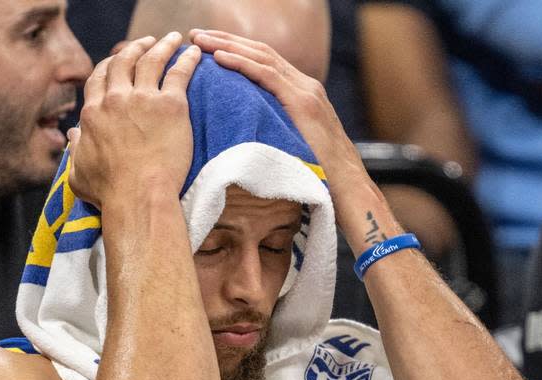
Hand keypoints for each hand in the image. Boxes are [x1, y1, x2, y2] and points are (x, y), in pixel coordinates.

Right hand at [67, 32, 201, 207]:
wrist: (138, 197)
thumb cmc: (109, 193)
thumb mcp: (78, 174)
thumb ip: (75, 151)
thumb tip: (72, 135)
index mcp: (93, 113)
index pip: (99, 78)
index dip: (109, 65)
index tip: (117, 61)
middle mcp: (115, 100)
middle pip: (123, 61)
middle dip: (134, 48)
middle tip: (146, 43)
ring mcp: (143, 100)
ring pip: (151, 60)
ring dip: (161, 45)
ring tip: (170, 38)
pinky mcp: (171, 106)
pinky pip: (179, 73)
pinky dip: (187, 59)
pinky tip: (195, 52)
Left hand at [189, 29, 367, 188]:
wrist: (346, 183)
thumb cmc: (317, 172)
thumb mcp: (290, 142)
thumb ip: (274, 128)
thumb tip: (246, 134)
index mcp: (300, 91)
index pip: (263, 60)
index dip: (235, 49)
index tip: (207, 46)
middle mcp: (304, 84)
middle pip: (260, 51)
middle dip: (226, 40)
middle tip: (195, 35)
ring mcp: (305, 91)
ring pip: (261, 56)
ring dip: (227, 45)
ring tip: (199, 40)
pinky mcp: (302, 102)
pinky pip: (267, 76)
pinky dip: (242, 64)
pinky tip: (219, 58)